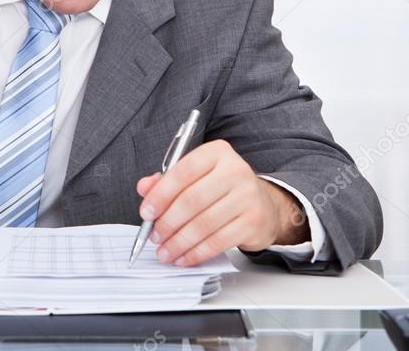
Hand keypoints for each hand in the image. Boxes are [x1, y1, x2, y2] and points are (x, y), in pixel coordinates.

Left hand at [136, 139, 307, 266]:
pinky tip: (184, 257)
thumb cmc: (222, 188)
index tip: (146, 212)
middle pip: (192, 200)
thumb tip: (144, 188)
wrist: (264, 204)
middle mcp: (235, 170)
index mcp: (216, 152)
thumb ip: (167, 180)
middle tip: (154, 236)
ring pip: (203, 224)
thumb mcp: (196, 176)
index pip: (182, 172)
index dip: (160, 194)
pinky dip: (197, 252)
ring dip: (179, 242)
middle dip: (167, 222)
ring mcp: (247, 196)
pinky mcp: (254, 222)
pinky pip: (218, 241)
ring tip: (165, 251)